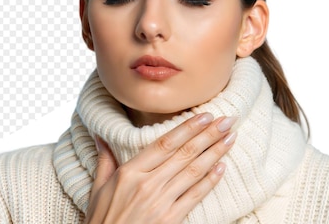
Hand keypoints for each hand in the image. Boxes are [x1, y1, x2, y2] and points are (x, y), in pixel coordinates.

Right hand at [85, 113, 237, 223]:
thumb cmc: (101, 220)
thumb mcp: (97, 188)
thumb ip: (104, 160)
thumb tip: (100, 137)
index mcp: (130, 173)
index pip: (165, 144)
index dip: (187, 128)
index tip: (205, 115)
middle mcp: (148, 185)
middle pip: (184, 154)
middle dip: (209, 135)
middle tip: (227, 119)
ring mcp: (161, 202)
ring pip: (194, 171)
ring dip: (215, 153)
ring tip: (230, 138)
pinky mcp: (171, 219)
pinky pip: (195, 196)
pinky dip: (210, 181)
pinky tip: (222, 167)